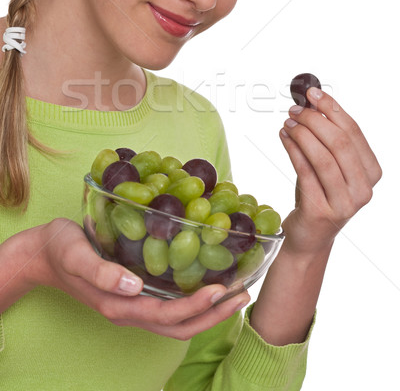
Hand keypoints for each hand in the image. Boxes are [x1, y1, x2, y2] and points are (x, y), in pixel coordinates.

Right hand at [33, 218, 248, 339]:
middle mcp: (129, 310)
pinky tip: (206, 283)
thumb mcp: (76, 254)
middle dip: (214, 316)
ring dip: (208, 312)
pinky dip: (193, 303)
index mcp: (118, 304)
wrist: (42, 254)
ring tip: (235, 294)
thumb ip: (100, 272)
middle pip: (179, 327)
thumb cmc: (59, 248)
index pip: (165, 316)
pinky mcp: (133, 295)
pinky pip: (169, 308)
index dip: (195, 307)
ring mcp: (132, 306)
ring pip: (177, 322)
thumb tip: (133, 285)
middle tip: (243, 296)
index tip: (221, 289)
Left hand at [279, 86, 381, 254]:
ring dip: (302, 134)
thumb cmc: (319, 193)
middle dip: (314, 120)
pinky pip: (305, 172)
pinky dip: (292, 150)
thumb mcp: (328, 164)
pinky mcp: (321, 212)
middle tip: (294, 110)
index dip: (332, 109)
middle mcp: (363, 189)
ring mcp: (345, 203)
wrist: (309, 235)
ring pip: (323, 157)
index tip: (312, 93)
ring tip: (287, 122)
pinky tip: (284, 137)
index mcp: (371, 172)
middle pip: (340, 143)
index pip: (354, 132)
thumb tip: (311, 101)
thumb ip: (326, 138)